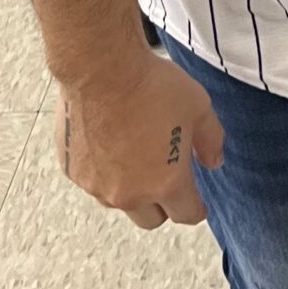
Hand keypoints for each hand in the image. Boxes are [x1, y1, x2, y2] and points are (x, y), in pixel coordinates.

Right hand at [54, 46, 225, 228]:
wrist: (100, 69)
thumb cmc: (152, 86)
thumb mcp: (199, 106)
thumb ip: (211, 140)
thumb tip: (214, 163)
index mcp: (167, 182)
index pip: (186, 214)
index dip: (196, 208)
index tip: (197, 203)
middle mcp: (130, 194)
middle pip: (151, 219)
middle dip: (163, 205)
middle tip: (166, 178)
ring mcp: (97, 186)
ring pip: (120, 201)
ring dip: (131, 189)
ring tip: (136, 153)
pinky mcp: (74, 173)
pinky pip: (94, 182)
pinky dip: (104, 171)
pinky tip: (109, 142)